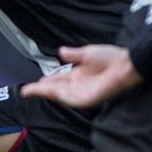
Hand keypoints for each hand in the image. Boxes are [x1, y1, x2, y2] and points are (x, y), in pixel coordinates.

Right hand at [21, 45, 141, 108]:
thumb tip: (60, 52)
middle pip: (55, 89)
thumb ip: (73, 54)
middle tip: (26, 91)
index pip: (57, 80)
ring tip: (29, 91)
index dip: (44, 82)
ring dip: (43, 93)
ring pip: (58, 94)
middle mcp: (78, 86)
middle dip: (40, 90)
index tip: (33, 84)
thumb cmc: (111, 58)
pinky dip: (54, 95)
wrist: (126, 65)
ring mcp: (81, 93)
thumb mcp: (88, 53)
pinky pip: (66, 98)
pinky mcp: (86, 99)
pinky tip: (44, 91)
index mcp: (78, 76)